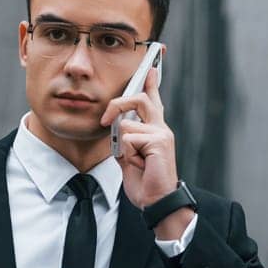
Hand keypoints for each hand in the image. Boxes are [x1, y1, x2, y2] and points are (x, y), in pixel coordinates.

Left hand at [99, 65, 178, 210]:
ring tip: (135, 161)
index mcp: (155, 129)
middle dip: (118, 104)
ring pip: (127, 123)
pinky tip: (140, 164)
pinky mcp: (159, 141)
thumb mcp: (128, 156)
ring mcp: (161, 133)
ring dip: (123, 145)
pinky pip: (129, 138)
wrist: (156, 200)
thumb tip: (114, 125)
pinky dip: (128, 154)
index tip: (150, 67)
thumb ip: (123, 138)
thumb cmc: (145, 181)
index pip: (153, 100)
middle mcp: (161, 127)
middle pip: (140, 99)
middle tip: (106, 119)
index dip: (151, 83)